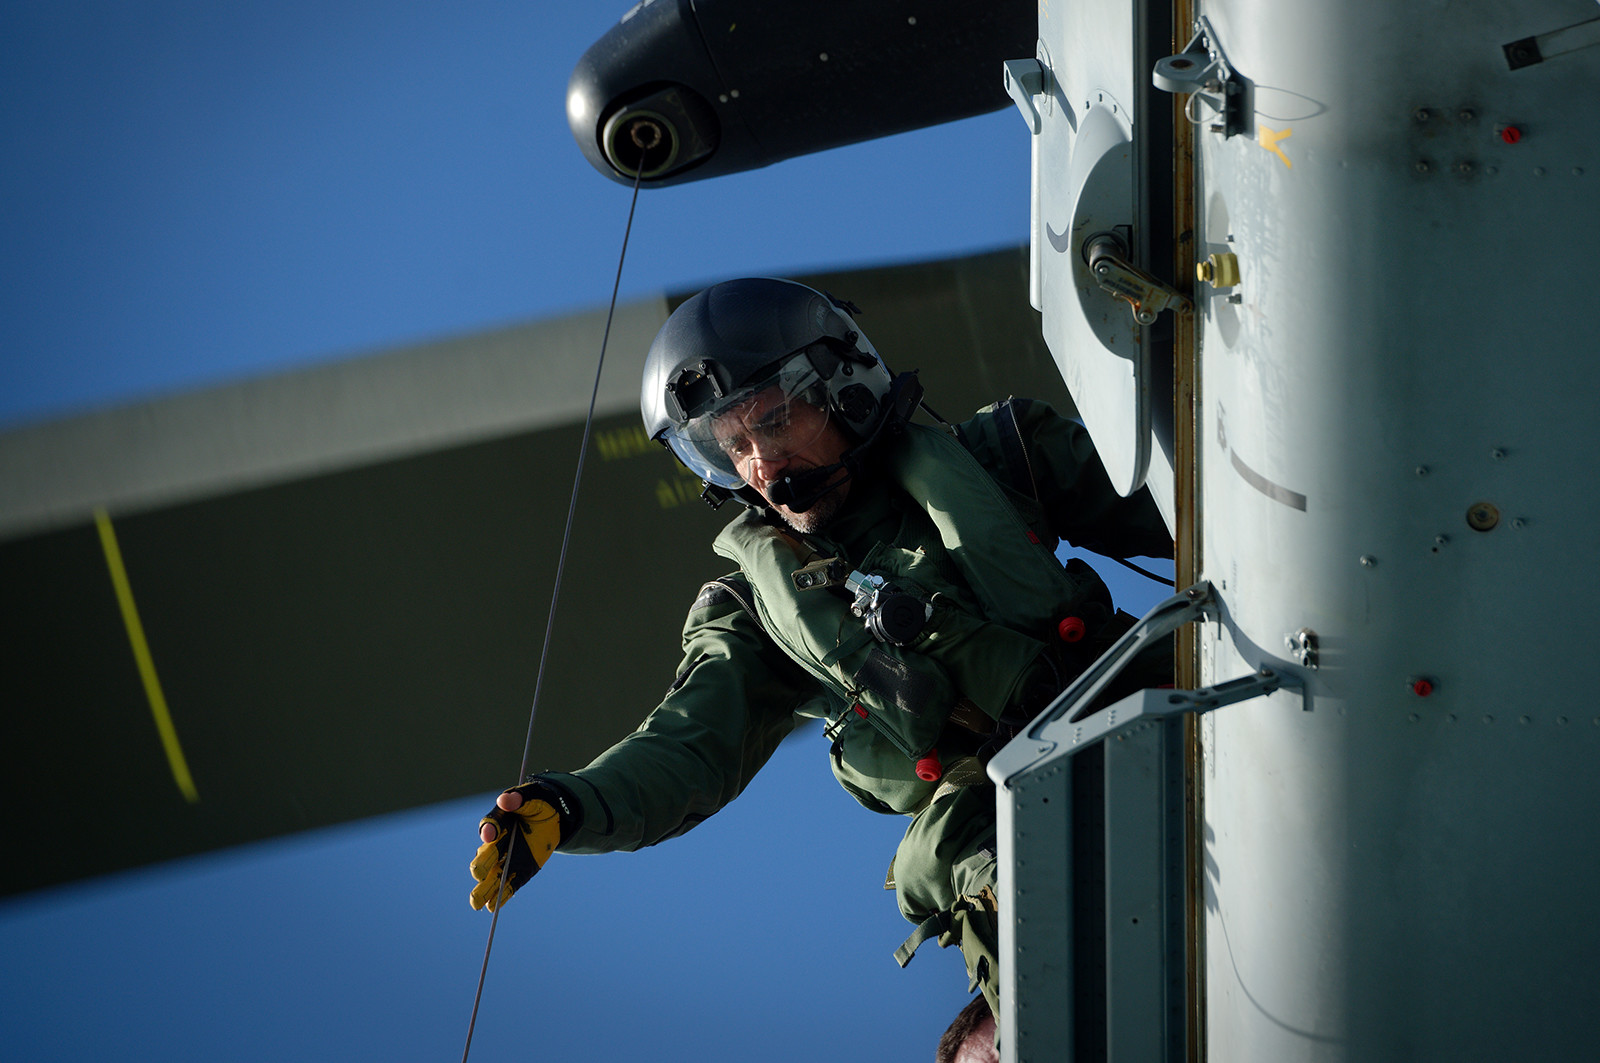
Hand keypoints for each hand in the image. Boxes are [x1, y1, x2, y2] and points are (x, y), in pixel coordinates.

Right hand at [469, 787, 561, 911]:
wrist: (553, 817)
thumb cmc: (538, 804)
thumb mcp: (533, 797)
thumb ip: (519, 798)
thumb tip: (505, 800)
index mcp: (498, 821)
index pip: (489, 826)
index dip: (489, 831)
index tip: (491, 834)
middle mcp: (497, 844)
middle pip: (485, 856)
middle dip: (481, 864)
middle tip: (480, 872)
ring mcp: (506, 860)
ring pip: (491, 877)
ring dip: (483, 889)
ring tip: (477, 902)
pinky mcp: (519, 872)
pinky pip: (508, 886)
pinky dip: (500, 897)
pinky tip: (493, 906)